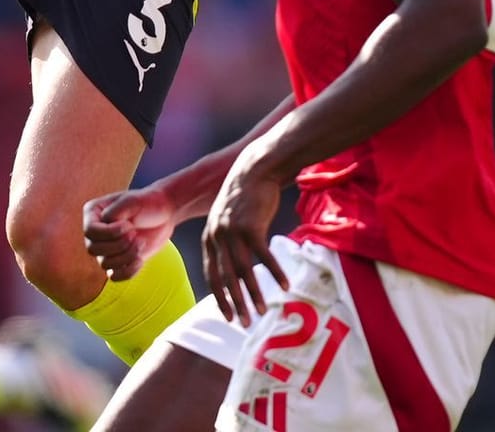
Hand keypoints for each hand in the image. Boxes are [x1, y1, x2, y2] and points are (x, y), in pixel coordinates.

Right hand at [82, 186, 177, 281]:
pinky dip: (128, 271)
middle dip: (118, 245)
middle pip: (93, 249)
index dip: (109, 233)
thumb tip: (105, 224)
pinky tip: (140, 259)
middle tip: (135, 234)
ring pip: (104, 264)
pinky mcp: (118, 262)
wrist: (165, 215)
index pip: (90, 231)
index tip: (129, 225)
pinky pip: (115, 276)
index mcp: (93, 213)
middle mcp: (95, 233)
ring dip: (126, 256)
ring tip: (141, 243)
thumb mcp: (132, 201)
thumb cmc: (147, 203)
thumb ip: (115, 211)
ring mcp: (105, 249)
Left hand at [202, 153, 289, 324]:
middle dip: (235, 304)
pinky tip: (285, 285)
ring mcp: (232, 232)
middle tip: (245, 324)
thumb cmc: (244, 199)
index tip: (228, 316)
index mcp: (209, 238)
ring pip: (243, 271)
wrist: (254, 170)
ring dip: (254, 293)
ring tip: (263, 311)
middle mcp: (217, 237)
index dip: (220, 298)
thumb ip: (226, 243)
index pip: (212, 275)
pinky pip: (264, 256)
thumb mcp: (226, 220)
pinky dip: (275, 272)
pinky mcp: (251, 226)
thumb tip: (235, 269)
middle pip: (226, 278)